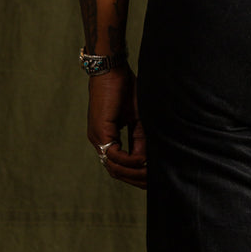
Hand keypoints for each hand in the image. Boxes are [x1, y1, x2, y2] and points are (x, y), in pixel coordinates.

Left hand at [87, 65, 146, 188]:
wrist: (112, 69)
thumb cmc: (124, 88)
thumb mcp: (137, 117)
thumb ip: (140, 137)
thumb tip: (146, 157)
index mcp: (107, 138)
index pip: (119, 165)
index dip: (136, 174)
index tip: (153, 176)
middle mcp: (99, 141)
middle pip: (116, 172)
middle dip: (135, 178)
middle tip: (153, 182)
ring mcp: (98, 138)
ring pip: (113, 167)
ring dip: (133, 172)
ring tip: (150, 172)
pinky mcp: (100, 131)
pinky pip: (113, 155)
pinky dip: (128, 160)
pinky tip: (141, 159)